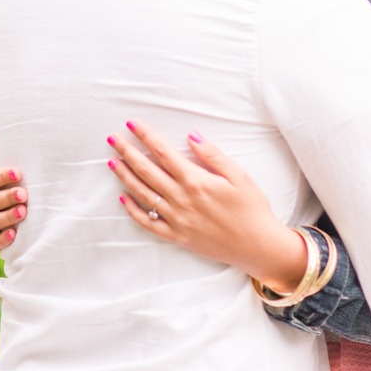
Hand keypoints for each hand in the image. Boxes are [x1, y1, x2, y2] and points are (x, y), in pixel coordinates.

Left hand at [108, 120, 307, 293]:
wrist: (257, 246)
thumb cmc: (251, 208)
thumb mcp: (238, 175)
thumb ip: (213, 155)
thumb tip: (191, 136)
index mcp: (196, 181)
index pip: (164, 153)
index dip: (146, 137)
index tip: (132, 124)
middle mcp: (182, 200)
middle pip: (147, 171)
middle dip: (128, 153)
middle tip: (113, 139)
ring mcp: (177, 220)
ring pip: (143, 195)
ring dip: (126, 177)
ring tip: (113, 162)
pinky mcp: (178, 237)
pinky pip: (149, 224)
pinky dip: (134, 211)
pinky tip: (124, 199)